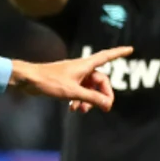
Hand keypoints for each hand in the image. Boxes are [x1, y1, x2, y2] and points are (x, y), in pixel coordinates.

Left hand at [9, 46, 130, 111]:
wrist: (29, 80)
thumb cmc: (50, 81)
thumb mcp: (73, 92)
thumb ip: (91, 98)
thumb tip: (108, 104)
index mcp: (85, 65)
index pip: (107, 56)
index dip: (119, 53)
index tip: (131, 49)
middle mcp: (81, 69)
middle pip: (100, 80)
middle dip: (102, 95)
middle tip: (105, 109)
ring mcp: (74, 75)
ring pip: (89, 88)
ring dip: (89, 100)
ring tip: (83, 111)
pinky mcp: (66, 82)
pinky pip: (79, 91)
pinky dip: (79, 100)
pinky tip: (74, 109)